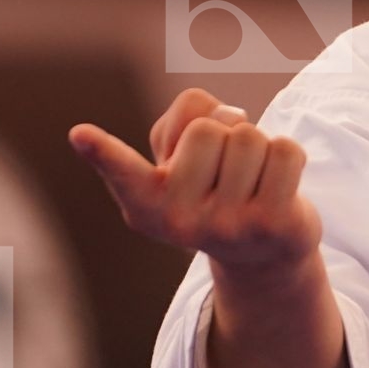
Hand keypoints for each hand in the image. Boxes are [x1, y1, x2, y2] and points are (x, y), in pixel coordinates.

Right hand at [68, 87, 321, 271]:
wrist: (263, 252)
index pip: (124, 172)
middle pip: (207, 128)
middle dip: (223, 132)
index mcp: (147, 203)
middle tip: (227, 168)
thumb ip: (187, 116)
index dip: (103, 152)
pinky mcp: (272, 225)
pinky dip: (288, 155)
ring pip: (247, 136)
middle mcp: (180, 221)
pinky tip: (279, 186)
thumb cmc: (215, 184)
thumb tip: (225, 115)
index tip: (80, 133)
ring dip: (258, 145)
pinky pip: (285, 150)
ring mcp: (227, 227)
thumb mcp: (184, 156)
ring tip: (252, 179)